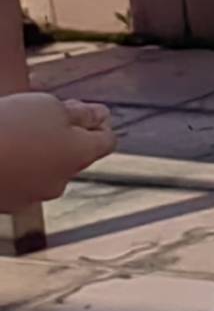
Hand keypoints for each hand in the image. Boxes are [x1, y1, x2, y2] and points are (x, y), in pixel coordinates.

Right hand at [0, 90, 116, 211]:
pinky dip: (11, 166)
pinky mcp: (4, 204)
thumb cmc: (7, 126)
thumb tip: (101, 116)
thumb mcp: (48, 106)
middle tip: (38, 114)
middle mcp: (61, 182)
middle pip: (73, 156)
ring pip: (43, 170)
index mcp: (79, 156)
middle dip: (63, 134)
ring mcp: (30, 196)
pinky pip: (15, 181)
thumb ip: (80, 113)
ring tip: (10, 131)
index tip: (75, 106)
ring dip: (35, 151)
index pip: (106, 140)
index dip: (96, 120)